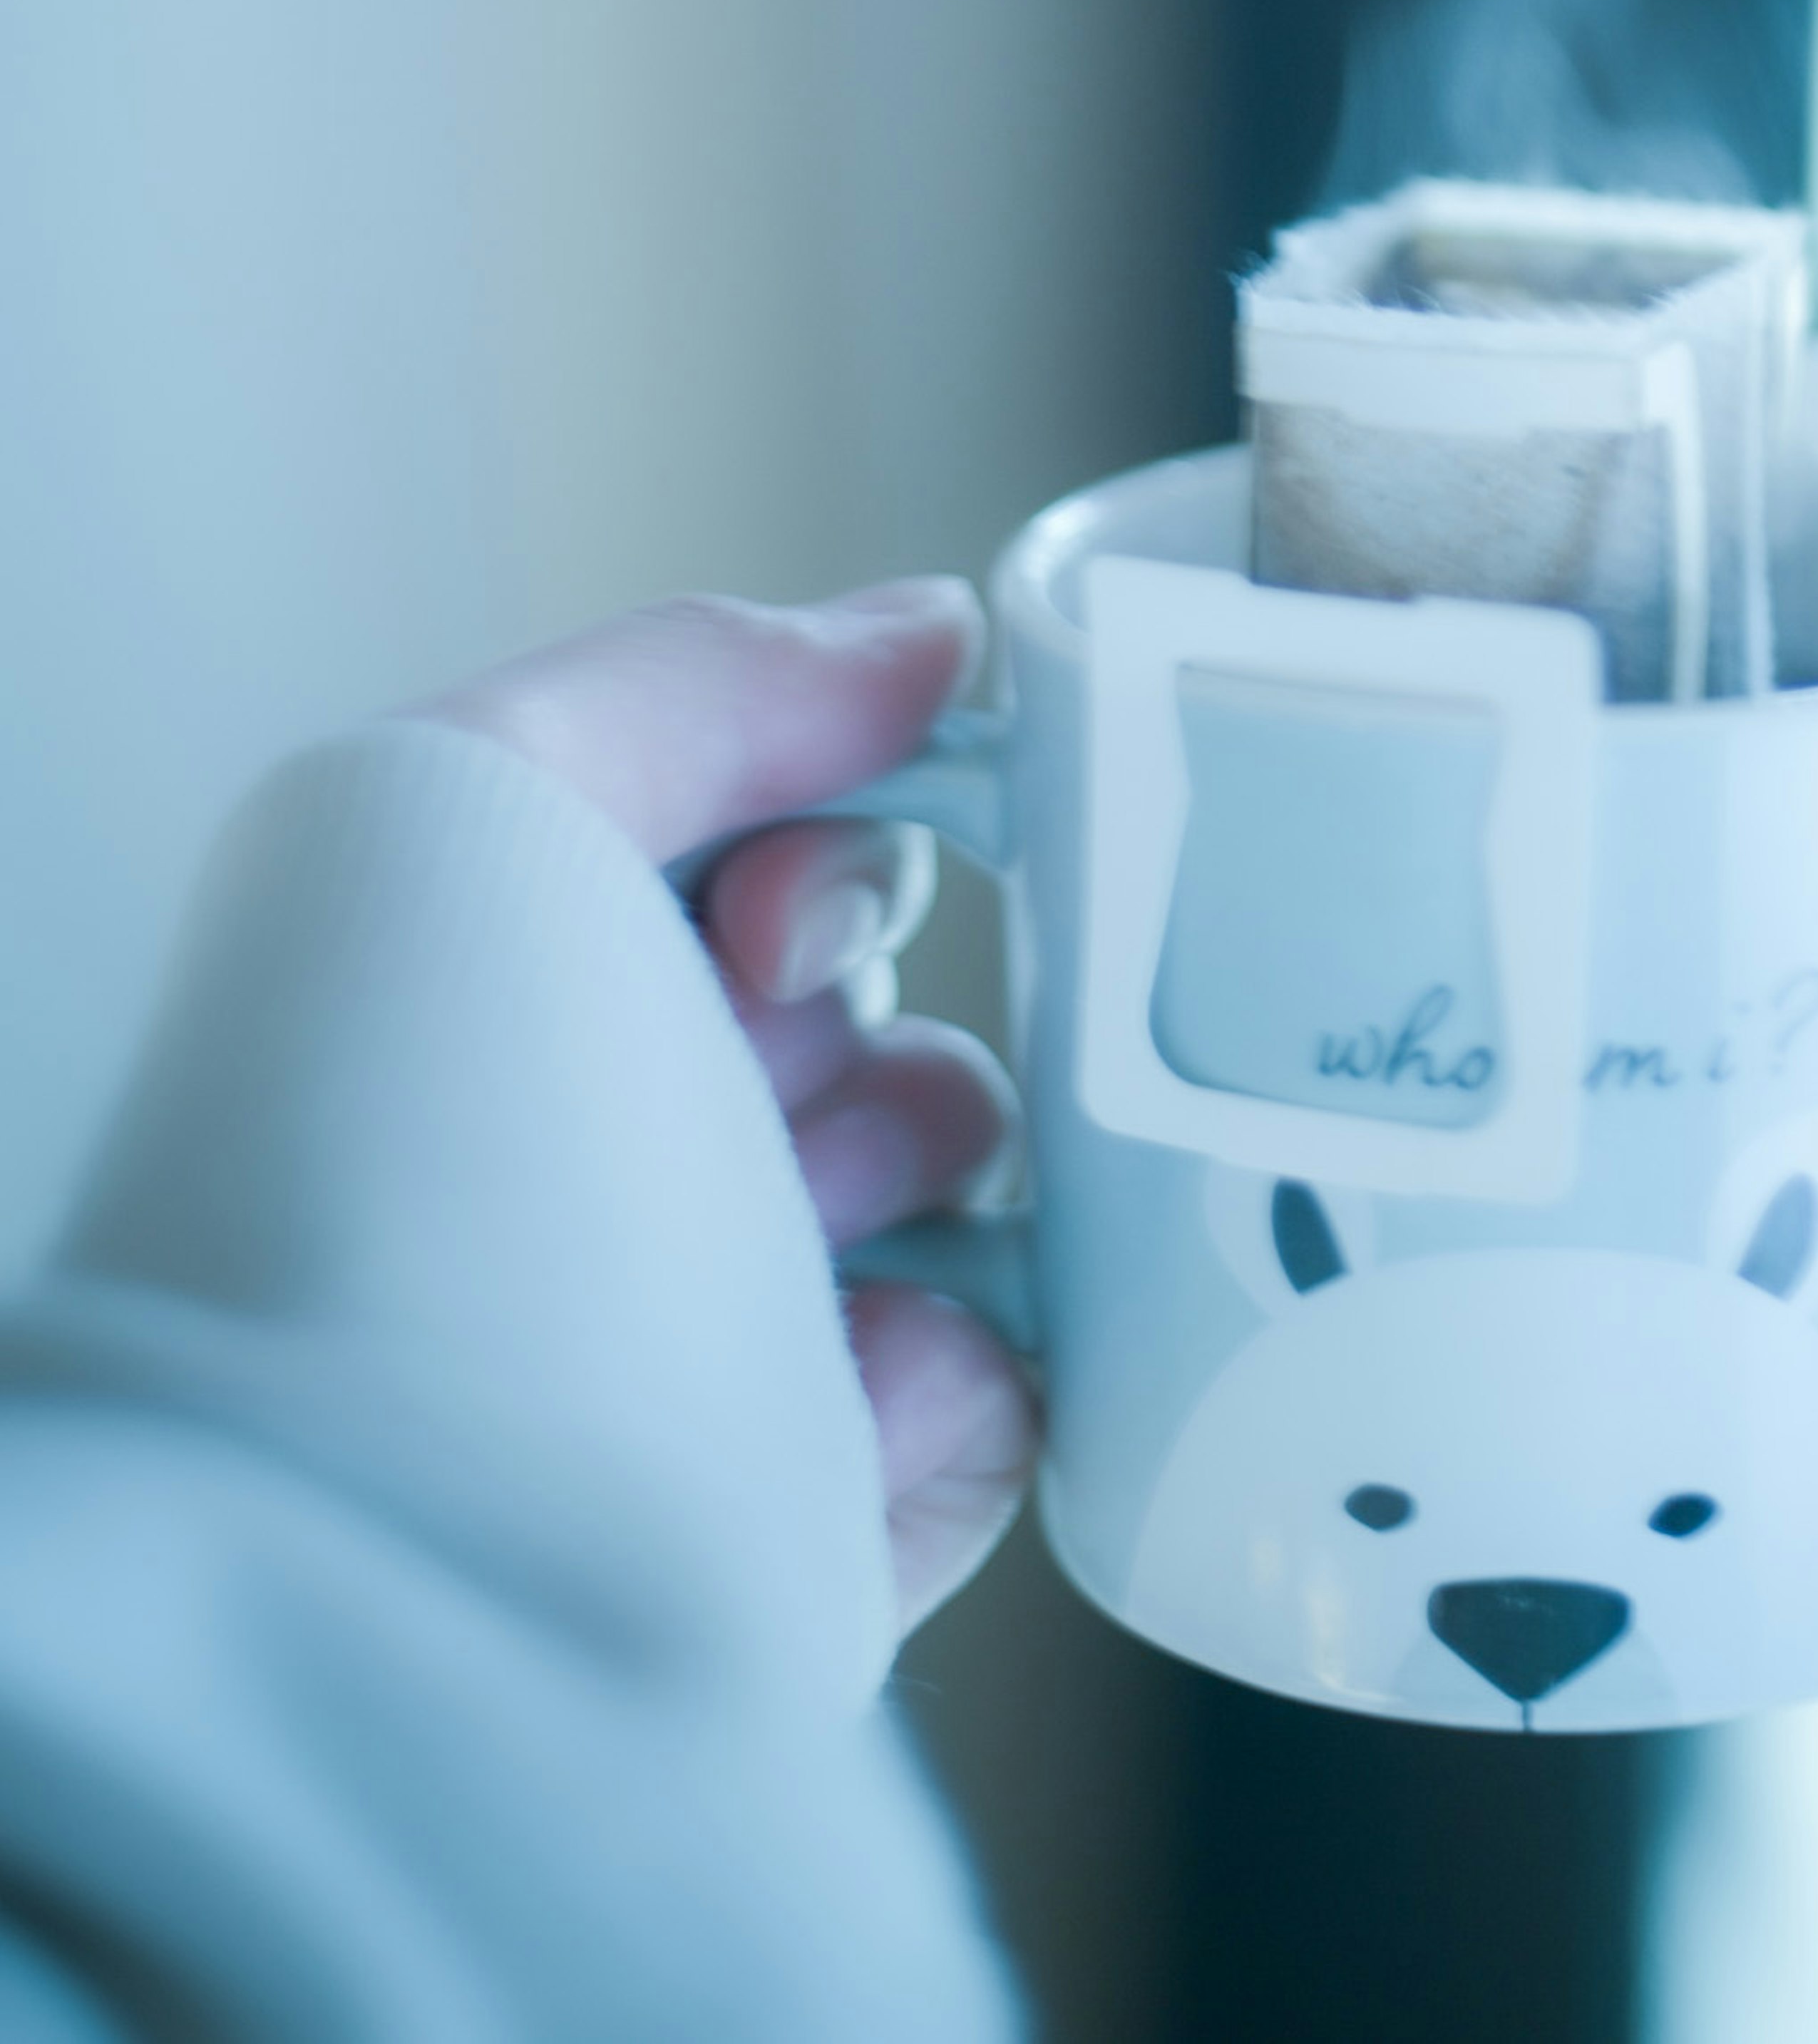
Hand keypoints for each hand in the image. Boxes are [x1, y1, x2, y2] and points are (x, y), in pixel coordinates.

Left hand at [426, 580, 1032, 1639]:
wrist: (423, 1593)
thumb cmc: (398, 1176)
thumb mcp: (469, 798)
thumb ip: (702, 673)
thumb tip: (927, 633)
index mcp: (495, 1000)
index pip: (739, 842)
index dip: (807, 830)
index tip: (762, 901)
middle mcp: (592, 1163)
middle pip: (864, 990)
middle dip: (850, 999)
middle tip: (760, 1067)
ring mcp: (713, 1351)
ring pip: (964, 1177)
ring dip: (919, 1170)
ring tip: (804, 1234)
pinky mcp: (825, 1527)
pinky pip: (1010, 1383)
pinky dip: (958, 1374)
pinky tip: (842, 1393)